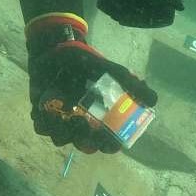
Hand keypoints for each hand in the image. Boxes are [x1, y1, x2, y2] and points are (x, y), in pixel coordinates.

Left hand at [26, 13, 156, 153]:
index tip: (108, 141)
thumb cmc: (86, 63)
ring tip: (63, 114)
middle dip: (84, 140)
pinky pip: (41, 128)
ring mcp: (59, 122)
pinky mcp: (41, 116)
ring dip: (63, 131)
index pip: (107, 143)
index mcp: (98, 120)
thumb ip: (132, 84)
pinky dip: (43, 121)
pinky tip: (44, 109)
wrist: (56, 49)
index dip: (109, 146)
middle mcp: (80, 125)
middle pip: (83, 145)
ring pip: (61, 140)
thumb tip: (154, 101)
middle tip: (84, 124)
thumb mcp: (112, 71)